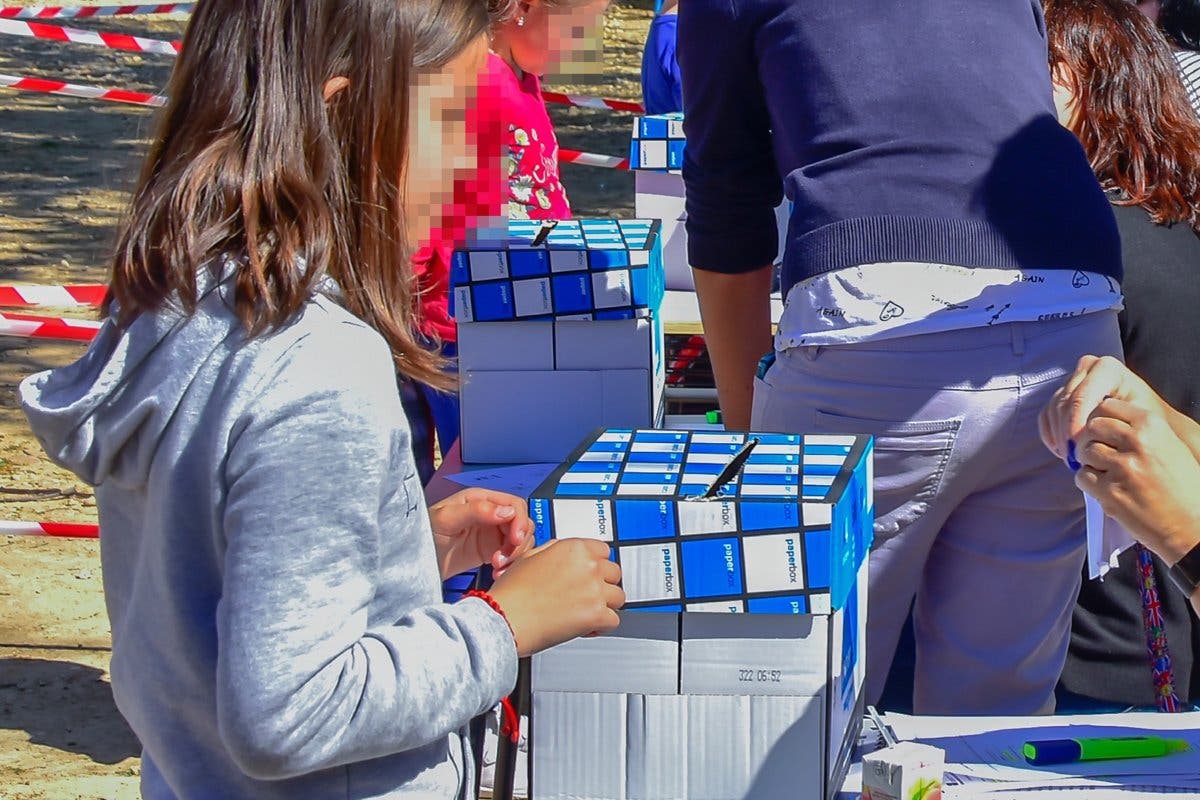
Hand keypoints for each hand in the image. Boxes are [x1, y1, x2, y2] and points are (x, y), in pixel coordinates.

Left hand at [428, 489, 533, 579]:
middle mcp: (491, 514)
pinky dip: (511, 565)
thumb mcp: (446, 519)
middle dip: (518, 542)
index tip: (515, 540)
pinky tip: (497, 573)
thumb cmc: (425, 533)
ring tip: (497, 568)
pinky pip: (512, 556)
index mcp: (482, 500)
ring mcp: (492, 533)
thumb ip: (476, 511)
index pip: (515, 505)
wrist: (414, 561)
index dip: (520, 521)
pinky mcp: (491, 551)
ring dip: (516, 555)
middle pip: (522, 523)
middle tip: (502, 560)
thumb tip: (508, 511)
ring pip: (520, 541)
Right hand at [487, 538, 623, 656]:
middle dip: (604, 584)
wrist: (505, 618)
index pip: (604, 550)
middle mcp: (588, 566)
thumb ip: (555, 551)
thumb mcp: (530, 557)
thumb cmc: (512, 592)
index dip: (597, 564)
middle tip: (589, 594)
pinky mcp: (596, 614)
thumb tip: (565, 555)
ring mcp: (594, 590)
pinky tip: (587, 626)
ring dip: (606, 605)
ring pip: (619, 597)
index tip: (593, 573)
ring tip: (587, 611)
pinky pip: (614, 620)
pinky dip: (602, 626)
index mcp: (574, 548)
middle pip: (615, 573)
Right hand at [1039, 355, 1164, 461]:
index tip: (1077, 450)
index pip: (1081, 397)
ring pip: (1053, 410)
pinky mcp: (1061, 395)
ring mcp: (1072, 380)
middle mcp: (1087, 368)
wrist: (1147, 422)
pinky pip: (1046, 415)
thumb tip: (1084, 436)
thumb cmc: (1148, 422)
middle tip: (1073, 459)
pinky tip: (1064, 452)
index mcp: (1107, 368)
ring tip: (1072, 459)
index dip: (1074, 424)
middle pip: (1064, 402)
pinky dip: (1052, 435)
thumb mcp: (1138, 420)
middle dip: (1066, 433)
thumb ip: (1112, 423)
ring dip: (1059, 437)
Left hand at [1072, 395, 1199, 564]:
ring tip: (1107, 474)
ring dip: (1090, 462)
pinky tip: (1106, 489)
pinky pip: (1081, 477)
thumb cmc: (1183, 489)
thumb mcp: (1170, 446)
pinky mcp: (1110, 491)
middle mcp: (1137, 442)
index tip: (1103, 432)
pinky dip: (1088, 482)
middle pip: (1091, 427)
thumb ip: (1140, 431)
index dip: (1100, 419)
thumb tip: (1106, 420)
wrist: (1191, 525)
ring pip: (1084, 452)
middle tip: (1100, 454)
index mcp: (1153, 426)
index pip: (1107, 406)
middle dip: (1091, 439)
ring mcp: (1122, 467)